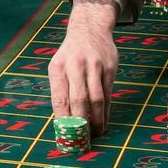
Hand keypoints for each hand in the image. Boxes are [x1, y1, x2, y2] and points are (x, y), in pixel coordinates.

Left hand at [48, 0, 118, 135]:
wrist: (89, 28)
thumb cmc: (70, 54)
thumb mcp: (59, 66)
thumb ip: (61, 89)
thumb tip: (63, 121)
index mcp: (58, 68)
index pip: (59, 98)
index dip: (63, 119)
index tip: (66, 135)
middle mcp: (75, 66)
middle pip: (78, 100)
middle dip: (81, 123)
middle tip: (82, 139)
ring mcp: (94, 66)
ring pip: (96, 98)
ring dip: (97, 119)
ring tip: (96, 133)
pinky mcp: (109, 67)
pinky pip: (107, 93)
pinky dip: (106, 110)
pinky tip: (104, 120)